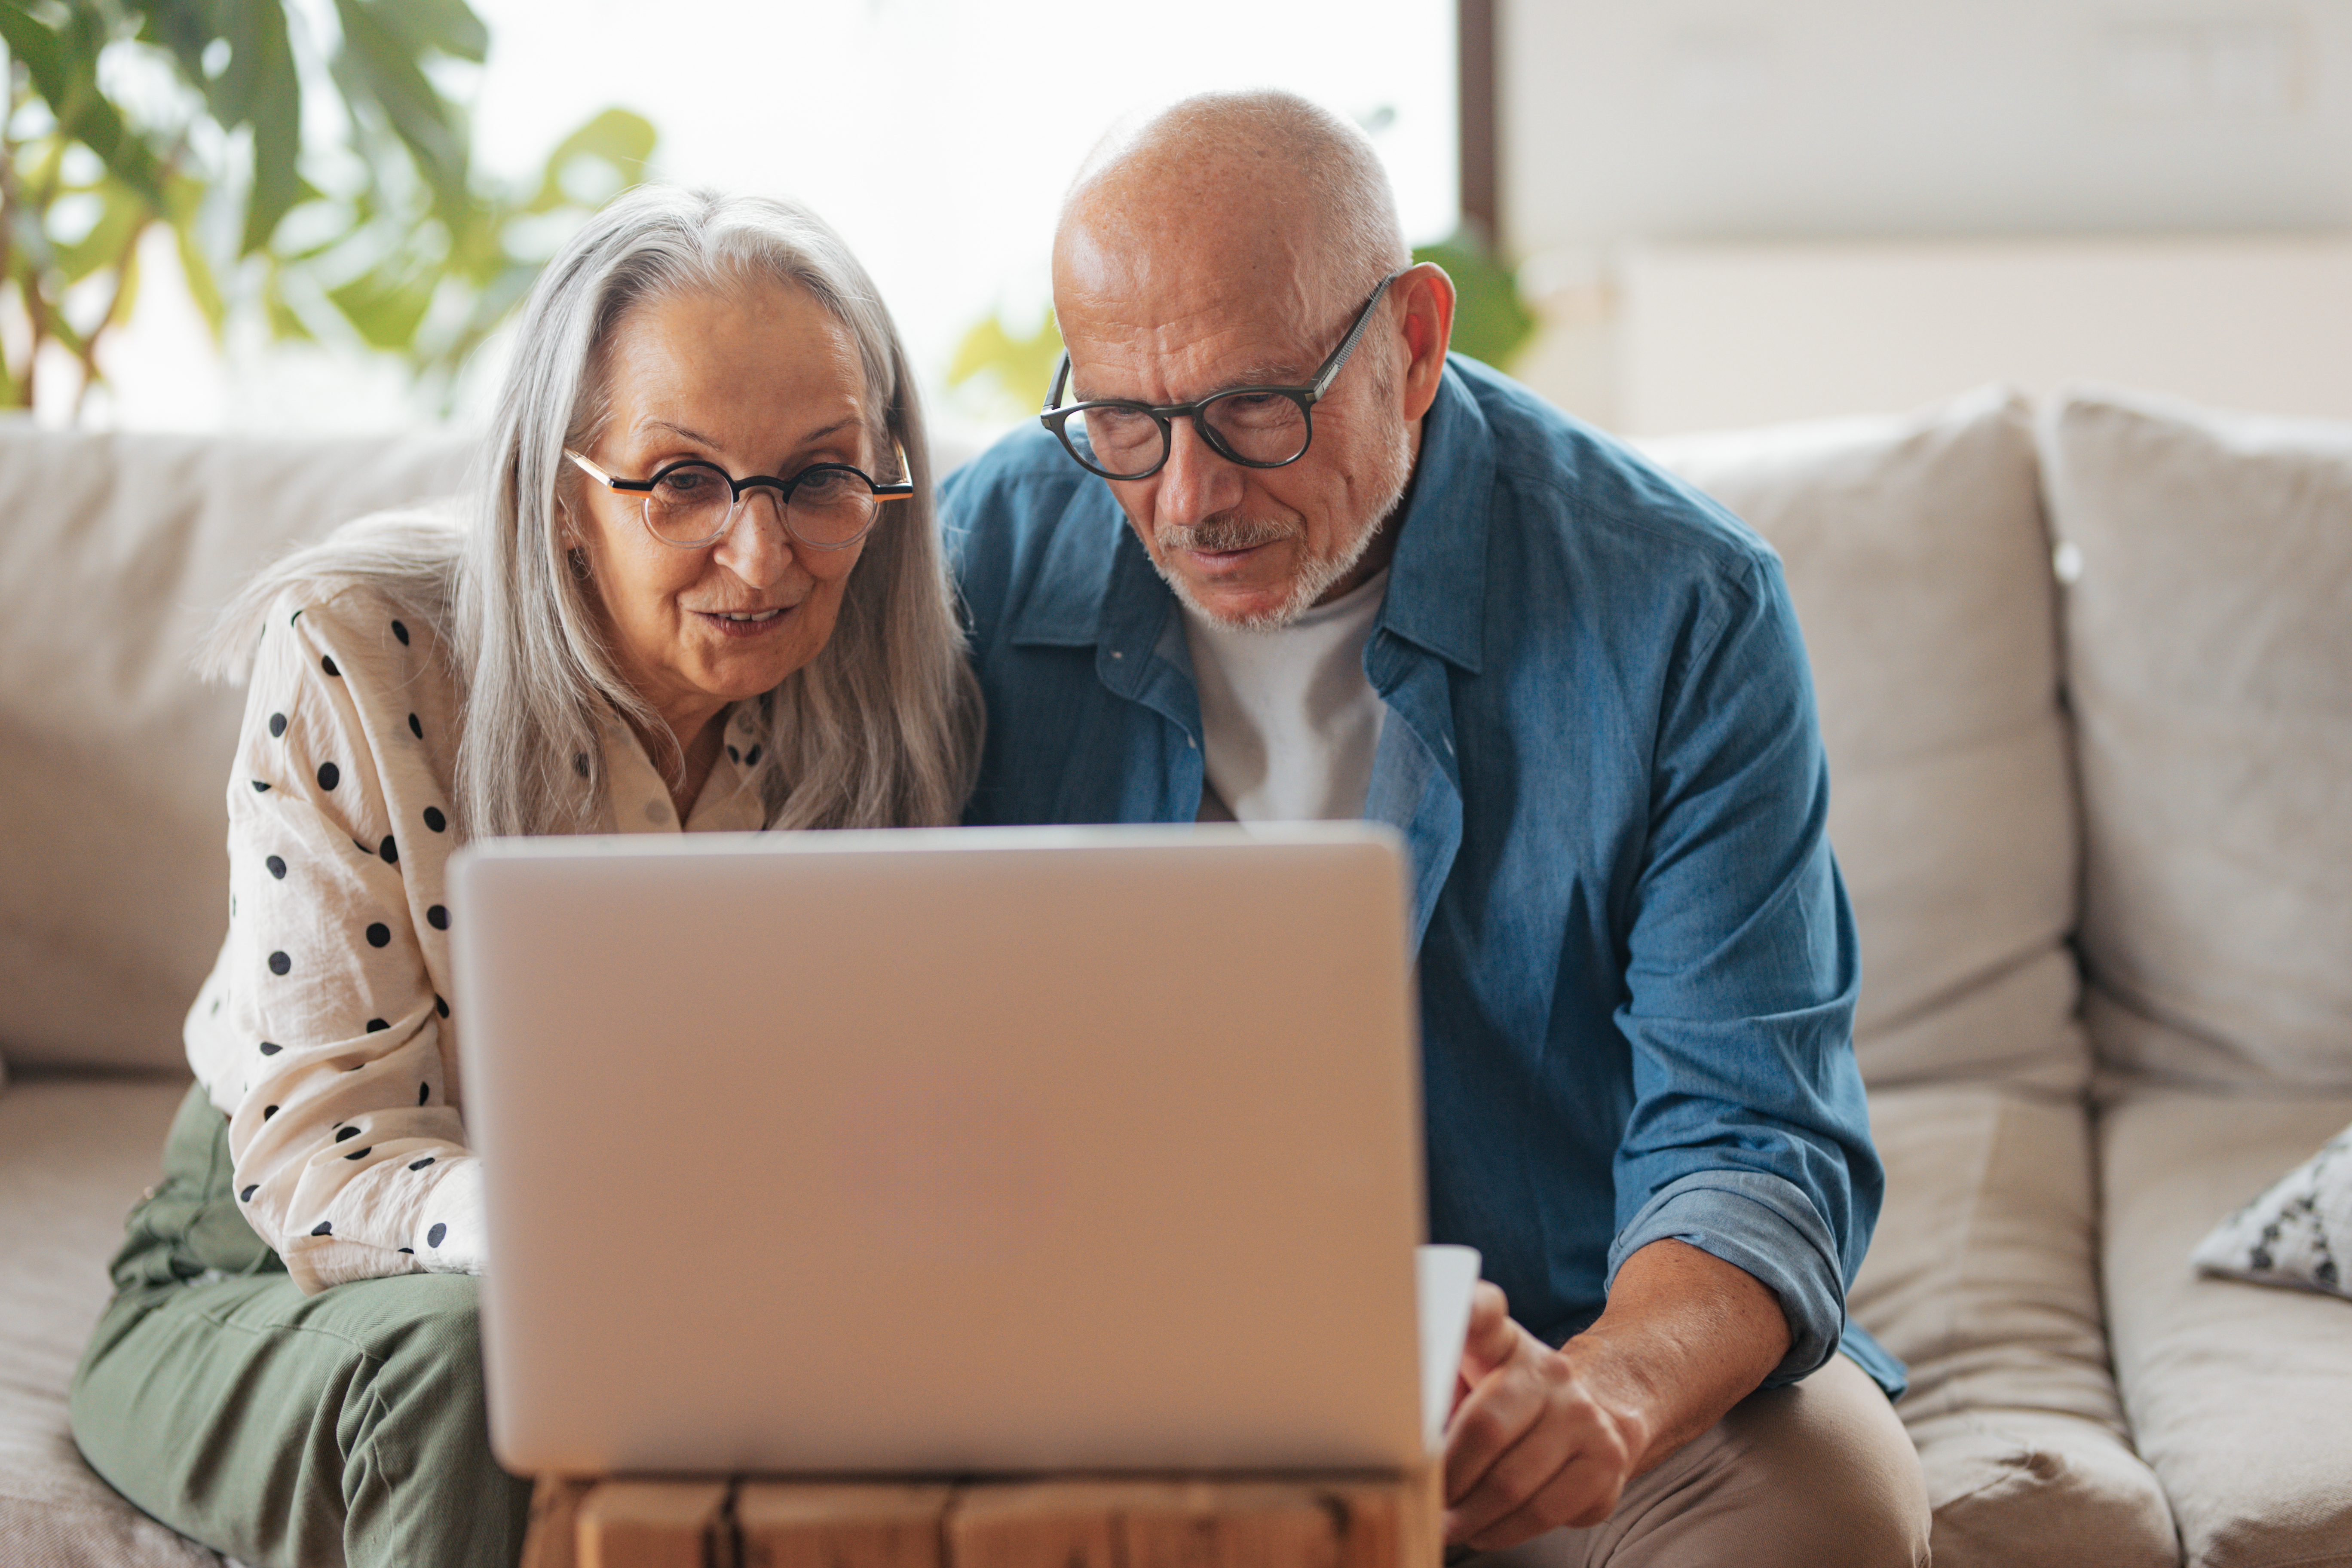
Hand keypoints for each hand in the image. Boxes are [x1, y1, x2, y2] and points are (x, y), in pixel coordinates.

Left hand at [1439, 1281, 1650, 1550]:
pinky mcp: (1606, 1459)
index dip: (1471, 1309)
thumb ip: (1438, 1393)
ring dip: (1471, 1515)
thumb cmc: (1508, 1404)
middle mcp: (1549, 1370)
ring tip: (1449, 1526)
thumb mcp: (1472, 1382)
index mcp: (1504, 1343)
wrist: (1591, 1418)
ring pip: (1513, 1482)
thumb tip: (1398, 1433)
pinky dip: (1506, 1530)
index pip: (1485, 1315)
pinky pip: (1546, 1511)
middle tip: (1425, 1502)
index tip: (1456, 1307)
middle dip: (1449, 1477)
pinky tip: (1485, 1530)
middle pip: (1487, 1428)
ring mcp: (1583, 1414)